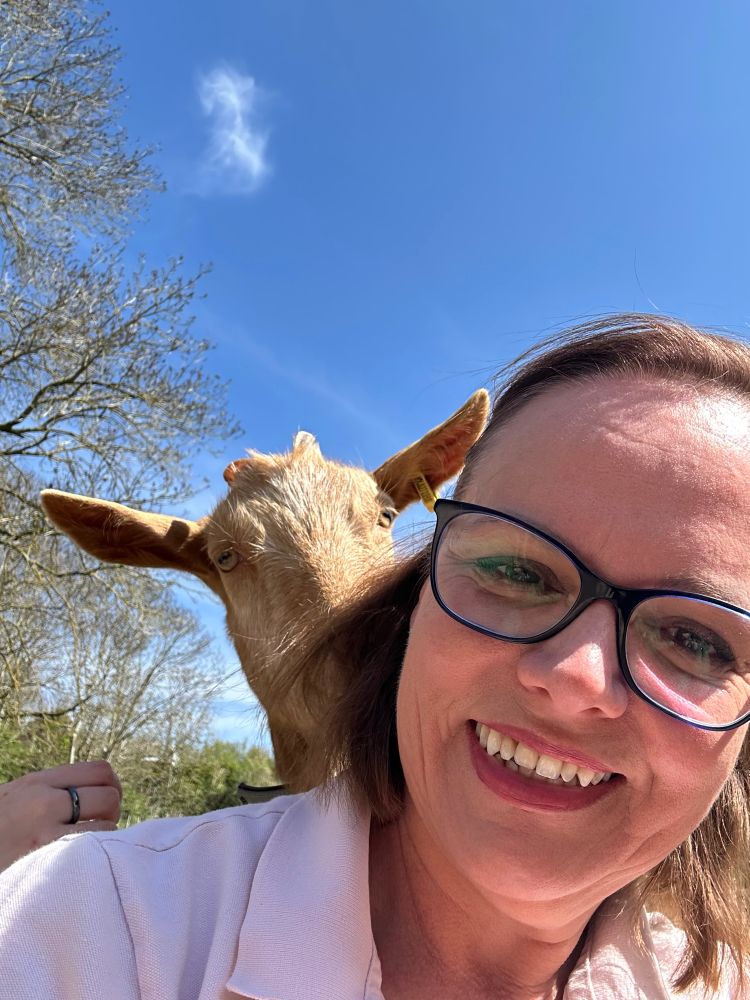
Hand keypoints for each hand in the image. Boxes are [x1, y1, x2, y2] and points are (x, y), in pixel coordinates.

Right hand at [0, 760, 122, 871]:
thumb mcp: (14, 799)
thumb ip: (49, 792)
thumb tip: (94, 789)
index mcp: (37, 782)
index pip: (99, 770)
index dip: (111, 786)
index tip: (105, 802)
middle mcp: (43, 800)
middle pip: (109, 795)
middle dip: (112, 812)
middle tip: (99, 827)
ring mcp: (44, 831)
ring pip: (106, 826)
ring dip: (105, 837)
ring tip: (87, 847)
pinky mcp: (44, 860)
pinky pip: (91, 851)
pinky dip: (95, 856)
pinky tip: (81, 863)